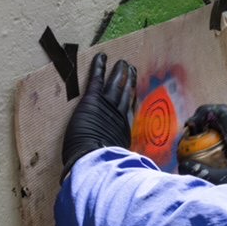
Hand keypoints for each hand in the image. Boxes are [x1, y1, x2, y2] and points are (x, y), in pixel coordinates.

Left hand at [61, 52, 136, 179]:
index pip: (128, 108)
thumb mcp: (116, 160)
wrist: (94, 160)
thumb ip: (119, 157)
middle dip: (129, 80)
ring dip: (118, 72)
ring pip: (115, 84)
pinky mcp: (92, 101)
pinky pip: (96, 80)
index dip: (131, 97)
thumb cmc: (102, 165)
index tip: (133, 89)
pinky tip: (101, 57)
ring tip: (123, 62)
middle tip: (131, 69)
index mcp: (122, 129)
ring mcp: (106, 106)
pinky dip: (99, 67)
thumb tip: (126, 169)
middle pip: (125, 93)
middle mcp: (118, 115)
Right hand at [178, 104, 226, 184]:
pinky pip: (225, 147)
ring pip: (221, 134)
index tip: (191, 126)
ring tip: (192, 153)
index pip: (222, 112)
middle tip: (187, 140)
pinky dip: (212, 150)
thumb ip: (202, 173)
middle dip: (201, 127)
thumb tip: (181, 164)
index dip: (204, 112)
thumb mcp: (225, 181)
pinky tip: (205, 165)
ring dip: (206, 139)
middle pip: (219, 122)